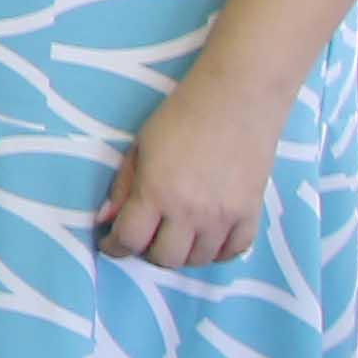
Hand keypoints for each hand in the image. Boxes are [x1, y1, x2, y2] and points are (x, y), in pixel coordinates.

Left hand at [102, 69, 280, 268]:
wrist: (238, 97)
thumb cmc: (182, 115)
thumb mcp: (140, 147)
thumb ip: (123, 187)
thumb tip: (106, 220)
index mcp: (156, 193)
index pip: (129, 240)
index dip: (114, 247)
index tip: (111, 242)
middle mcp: (190, 212)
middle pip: (165, 258)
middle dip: (147, 251)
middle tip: (145, 235)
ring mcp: (224, 216)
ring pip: (199, 260)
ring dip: (182, 253)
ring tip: (174, 235)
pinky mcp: (252, 212)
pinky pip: (235, 251)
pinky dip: (217, 251)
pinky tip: (206, 238)